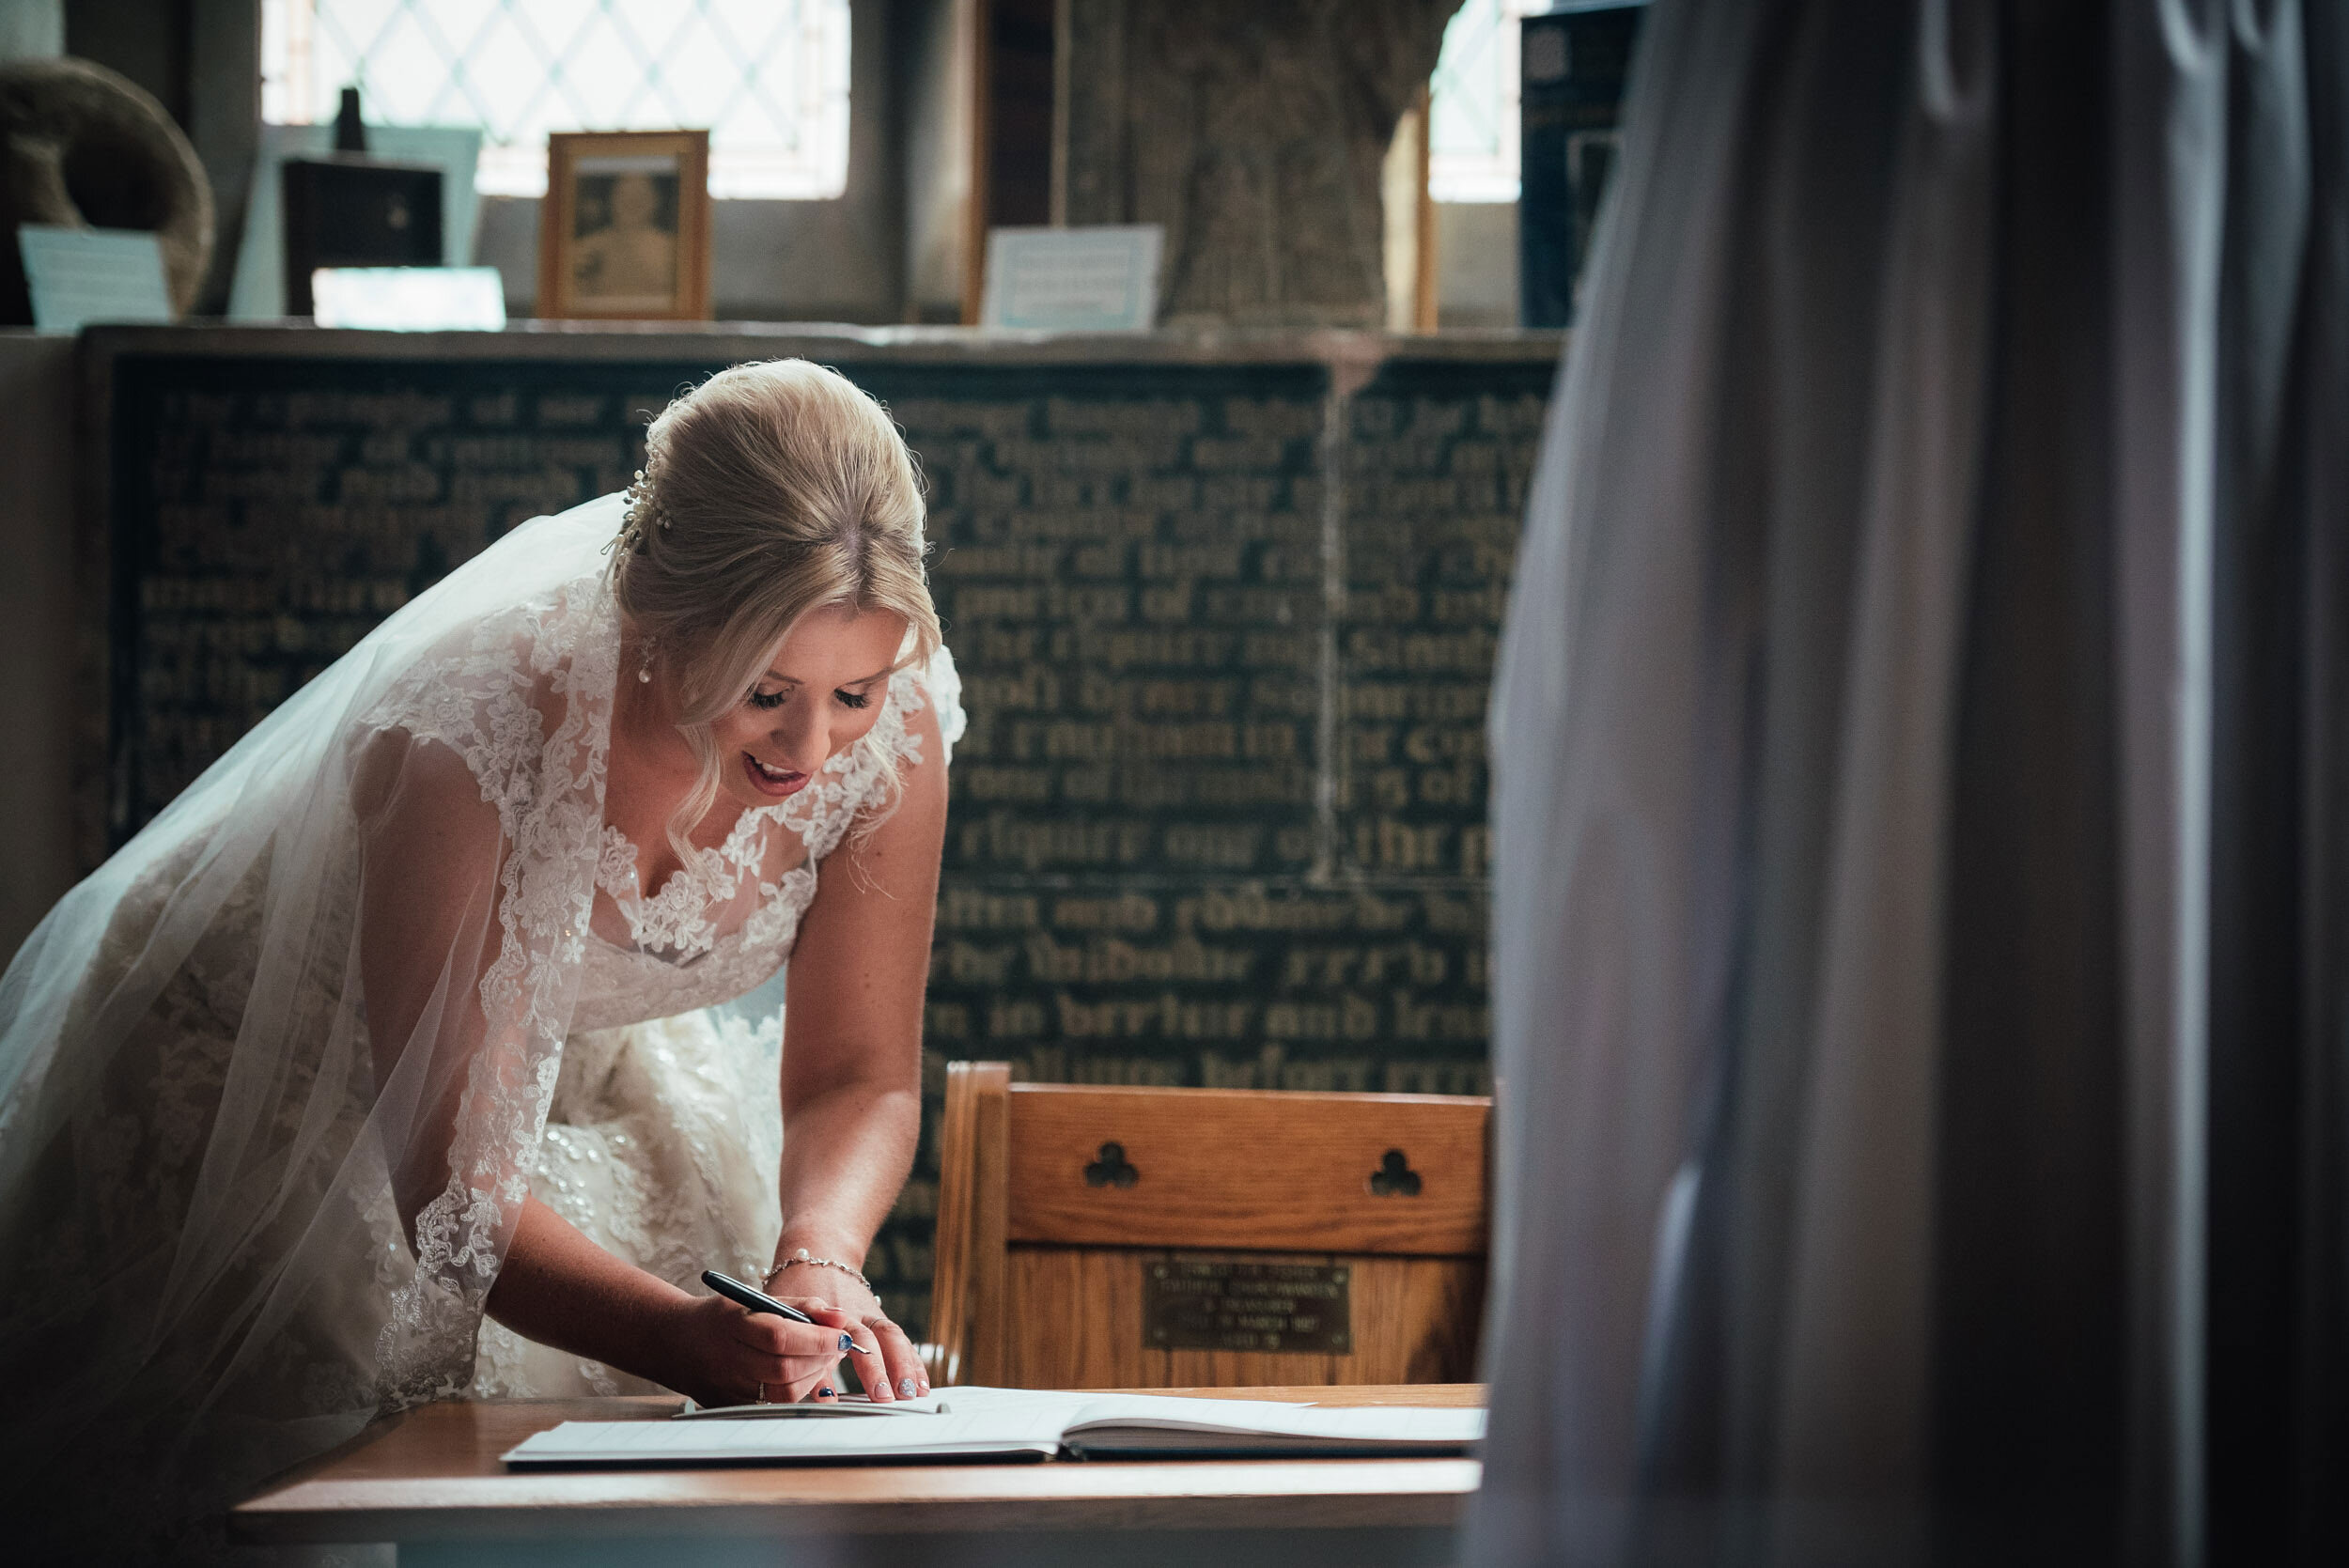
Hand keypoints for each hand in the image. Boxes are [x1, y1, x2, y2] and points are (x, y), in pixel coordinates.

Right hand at [651, 1290, 870, 1407]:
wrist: (675, 1343)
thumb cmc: (722, 1317)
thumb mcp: (756, 1299)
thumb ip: (801, 1306)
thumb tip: (841, 1318)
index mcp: (731, 1325)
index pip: (781, 1337)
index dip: (817, 1338)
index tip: (843, 1333)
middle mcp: (727, 1361)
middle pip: (785, 1369)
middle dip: (821, 1357)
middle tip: (837, 1345)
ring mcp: (727, 1389)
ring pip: (784, 1392)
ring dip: (813, 1375)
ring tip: (821, 1357)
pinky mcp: (731, 1407)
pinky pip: (774, 1405)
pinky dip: (796, 1389)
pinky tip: (803, 1373)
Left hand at [763, 1268, 930, 1403]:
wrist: (817, 1266)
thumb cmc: (800, 1304)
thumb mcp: (796, 1329)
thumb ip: (810, 1361)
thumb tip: (827, 1399)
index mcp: (830, 1314)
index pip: (851, 1339)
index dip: (862, 1365)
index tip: (870, 1391)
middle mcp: (854, 1312)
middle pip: (874, 1336)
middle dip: (884, 1368)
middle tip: (888, 1397)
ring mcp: (870, 1315)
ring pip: (892, 1334)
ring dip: (905, 1366)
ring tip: (914, 1394)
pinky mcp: (880, 1321)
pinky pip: (900, 1340)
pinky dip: (912, 1362)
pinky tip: (921, 1385)